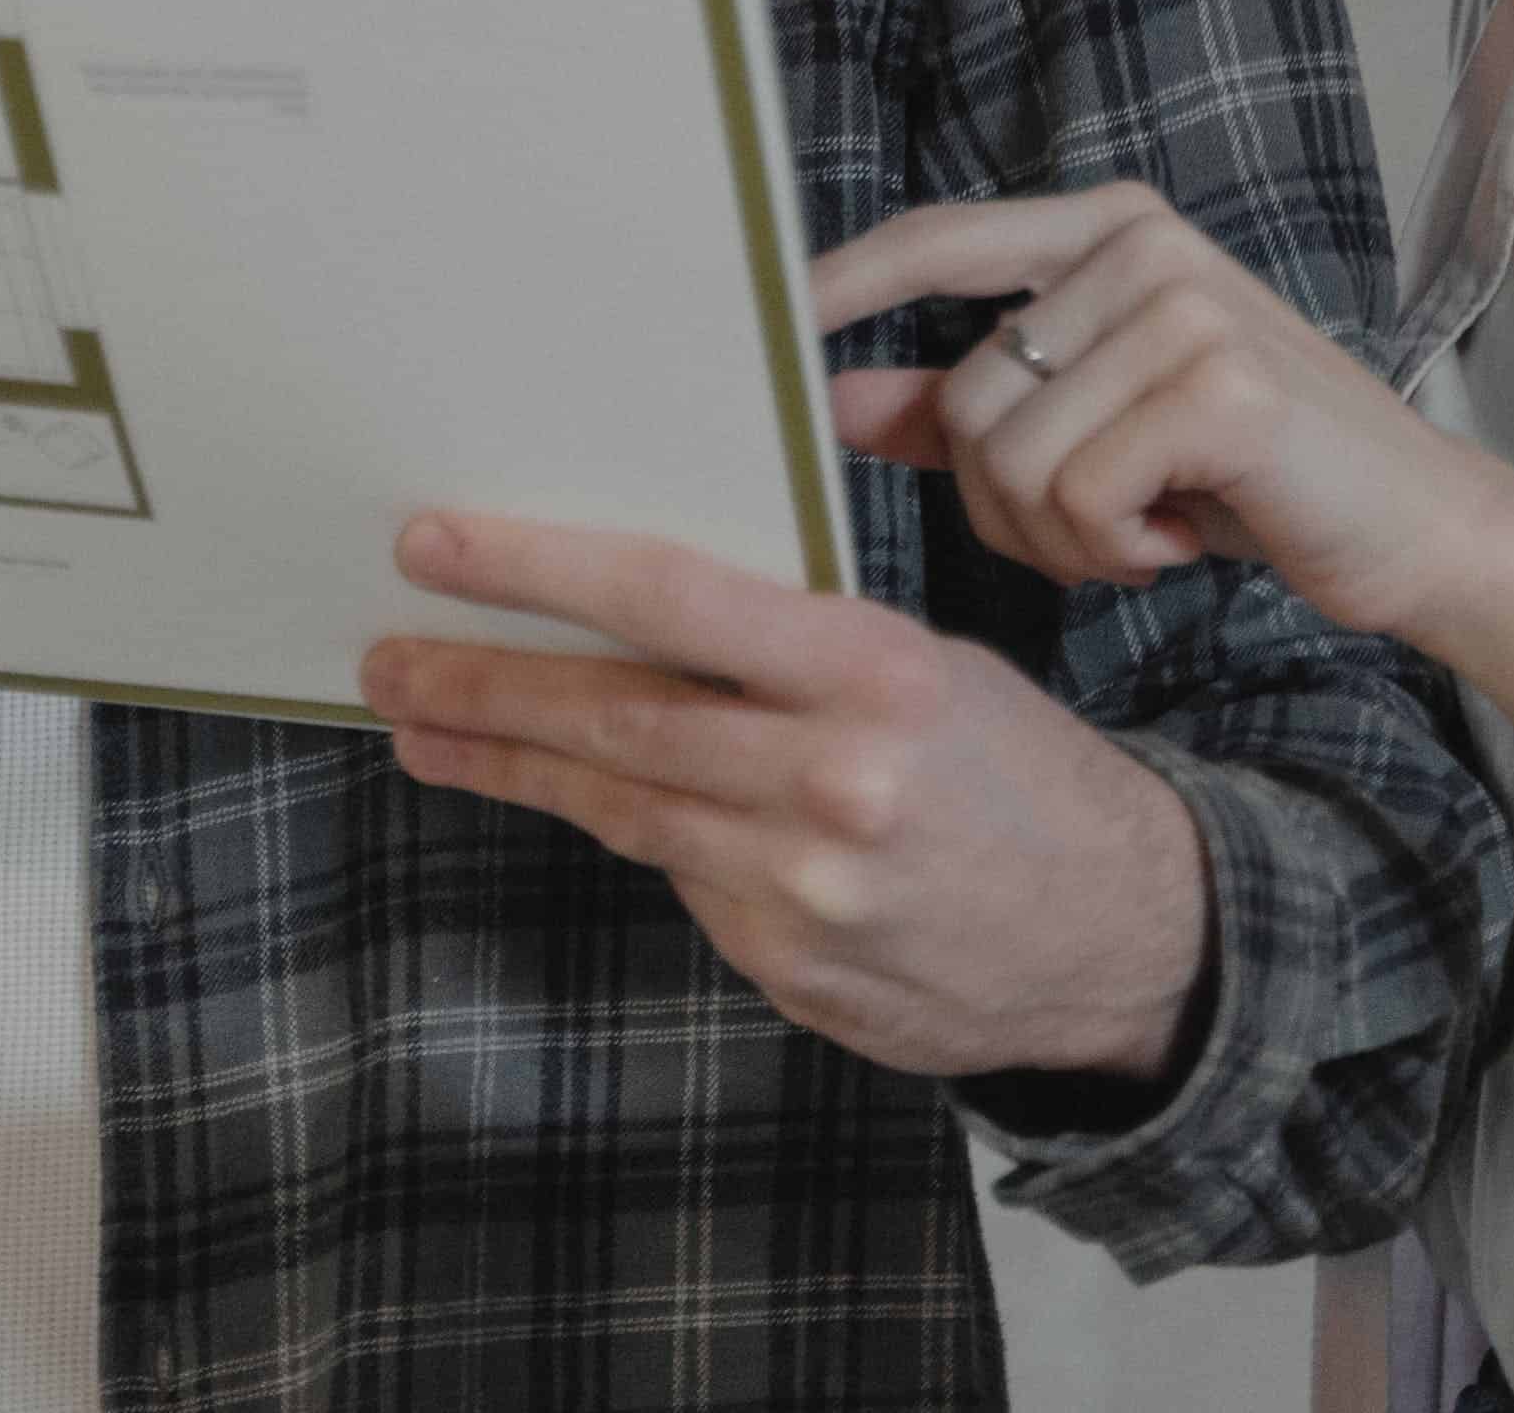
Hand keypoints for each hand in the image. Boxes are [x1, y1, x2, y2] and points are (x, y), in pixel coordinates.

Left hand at [357, 510, 1206, 1082]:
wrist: (1127, 934)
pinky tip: (602, 807)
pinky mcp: (791, 967)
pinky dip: (641, 838)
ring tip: (426, 730)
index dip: (536, 570)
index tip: (435, 545)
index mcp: (875, 675)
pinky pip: (683, 884)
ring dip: (509, 765)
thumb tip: (634, 616)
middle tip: (386, 659)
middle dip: (479, 685)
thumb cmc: (1018, 772)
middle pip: (612, 716)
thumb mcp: (929, 669)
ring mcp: (805, 889)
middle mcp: (832, 782)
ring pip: (620, 807)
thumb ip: (790, 652)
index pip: (669, 599)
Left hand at [820, 184, 1506, 645]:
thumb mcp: (1098, 429)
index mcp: (1107, 229)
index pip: (934, 240)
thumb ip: (969, 408)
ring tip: (1151, 526)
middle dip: (1008, 506)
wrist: (1414, 526)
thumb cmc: (1246, 477)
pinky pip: (1081, 496)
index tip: (765, 327)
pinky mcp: (1222, 384)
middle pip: (967, 399)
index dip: (841, 286)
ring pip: (1013, 459)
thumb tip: (836, 401)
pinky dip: (1118, 550)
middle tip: (1102, 527)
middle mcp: (1142, 244)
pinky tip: (1187, 536)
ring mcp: (1187, 304)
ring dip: (1065, 538)